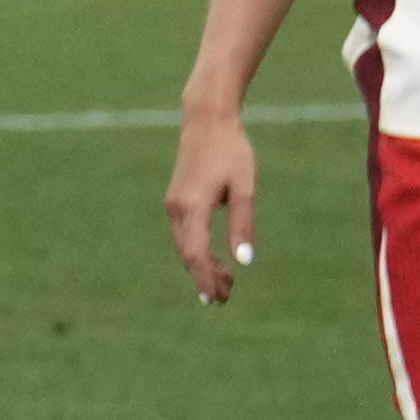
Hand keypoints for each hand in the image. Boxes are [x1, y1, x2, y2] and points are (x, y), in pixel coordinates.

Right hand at [166, 107, 260, 303]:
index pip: (195, 253)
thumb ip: (243, 225)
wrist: (207, 120)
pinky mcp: (178, 201)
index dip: (204, 278)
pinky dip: (198, 250)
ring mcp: (174, 205)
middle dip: (205, 277)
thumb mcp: (244, 188)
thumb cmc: (231, 151)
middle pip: (188, 253)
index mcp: (193, 206)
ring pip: (185, 245)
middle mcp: (177, 209)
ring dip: (203, 265)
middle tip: (225, 298)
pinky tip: (215, 258)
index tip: (214, 298)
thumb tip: (245, 261)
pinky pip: (185, 234)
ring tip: (227, 282)